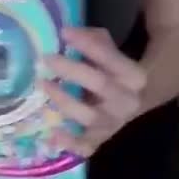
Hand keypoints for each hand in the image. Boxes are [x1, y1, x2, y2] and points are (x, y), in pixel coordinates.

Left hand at [42, 27, 147, 157]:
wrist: (132, 102)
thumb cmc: (114, 71)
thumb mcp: (111, 51)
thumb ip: (94, 40)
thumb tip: (68, 34)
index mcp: (134, 76)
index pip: (110, 57)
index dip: (87, 44)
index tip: (63, 33)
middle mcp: (128, 101)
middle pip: (100, 84)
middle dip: (72, 70)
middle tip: (46, 58)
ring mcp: (114, 123)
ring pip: (90, 115)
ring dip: (65, 101)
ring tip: (44, 85)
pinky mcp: (101, 139)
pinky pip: (86, 146)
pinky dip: (70, 142)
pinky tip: (52, 133)